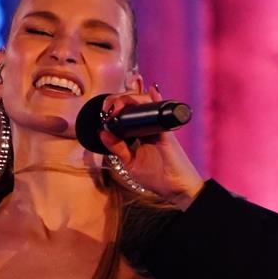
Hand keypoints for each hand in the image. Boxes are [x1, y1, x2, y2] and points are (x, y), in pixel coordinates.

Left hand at [99, 77, 205, 206]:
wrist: (175, 188)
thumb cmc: (155, 176)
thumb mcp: (130, 163)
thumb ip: (117, 148)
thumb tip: (102, 132)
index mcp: (138, 134)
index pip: (125, 115)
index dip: (113, 109)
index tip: (103, 113)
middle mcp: (148, 127)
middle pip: (133, 106)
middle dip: (118, 102)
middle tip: (107, 109)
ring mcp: (158, 127)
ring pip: (144, 105)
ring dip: (130, 100)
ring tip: (117, 105)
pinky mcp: (166, 132)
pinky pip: (161, 113)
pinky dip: (156, 100)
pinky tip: (152, 90)